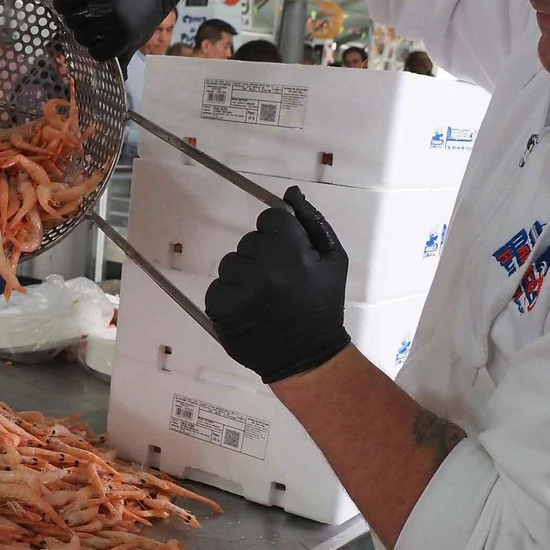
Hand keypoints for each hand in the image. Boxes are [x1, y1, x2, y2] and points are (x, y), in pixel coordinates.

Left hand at [204, 186, 351, 383]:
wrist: (308, 356)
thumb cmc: (323, 304)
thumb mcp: (333, 259)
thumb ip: (311, 221)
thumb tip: (290, 193)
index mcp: (293, 252)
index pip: (270, 219)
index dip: (279, 237)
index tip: (288, 258)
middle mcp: (263, 268)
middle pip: (248, 241)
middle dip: (262, 257)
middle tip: (279, 283)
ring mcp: (238, 289)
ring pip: (230, 264)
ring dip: (243, 276)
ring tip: (264, 299)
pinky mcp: (219, 309)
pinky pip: (217, 287)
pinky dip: (229, 296)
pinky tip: (249, 310)